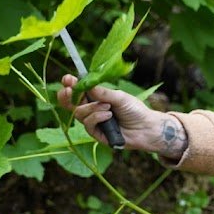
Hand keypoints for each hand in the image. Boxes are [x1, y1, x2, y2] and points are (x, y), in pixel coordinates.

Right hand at [57, 75, 187, 158]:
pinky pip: (88, 124)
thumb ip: (102, 92)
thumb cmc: (134, 110)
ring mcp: (93, 122)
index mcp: (96, 97)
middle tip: (70, 90)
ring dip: (92, 108)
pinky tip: (109, 116)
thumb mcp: (119, 97)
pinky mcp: (96, 134)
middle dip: (68, 96)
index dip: (70, 85)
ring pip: (79, 113)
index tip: (67, 79)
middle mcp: (92, 109)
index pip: (78, 91)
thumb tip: (86, 84)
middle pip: (71, 103)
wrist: (146, 127)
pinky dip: (97, 117)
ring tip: (108, 107)